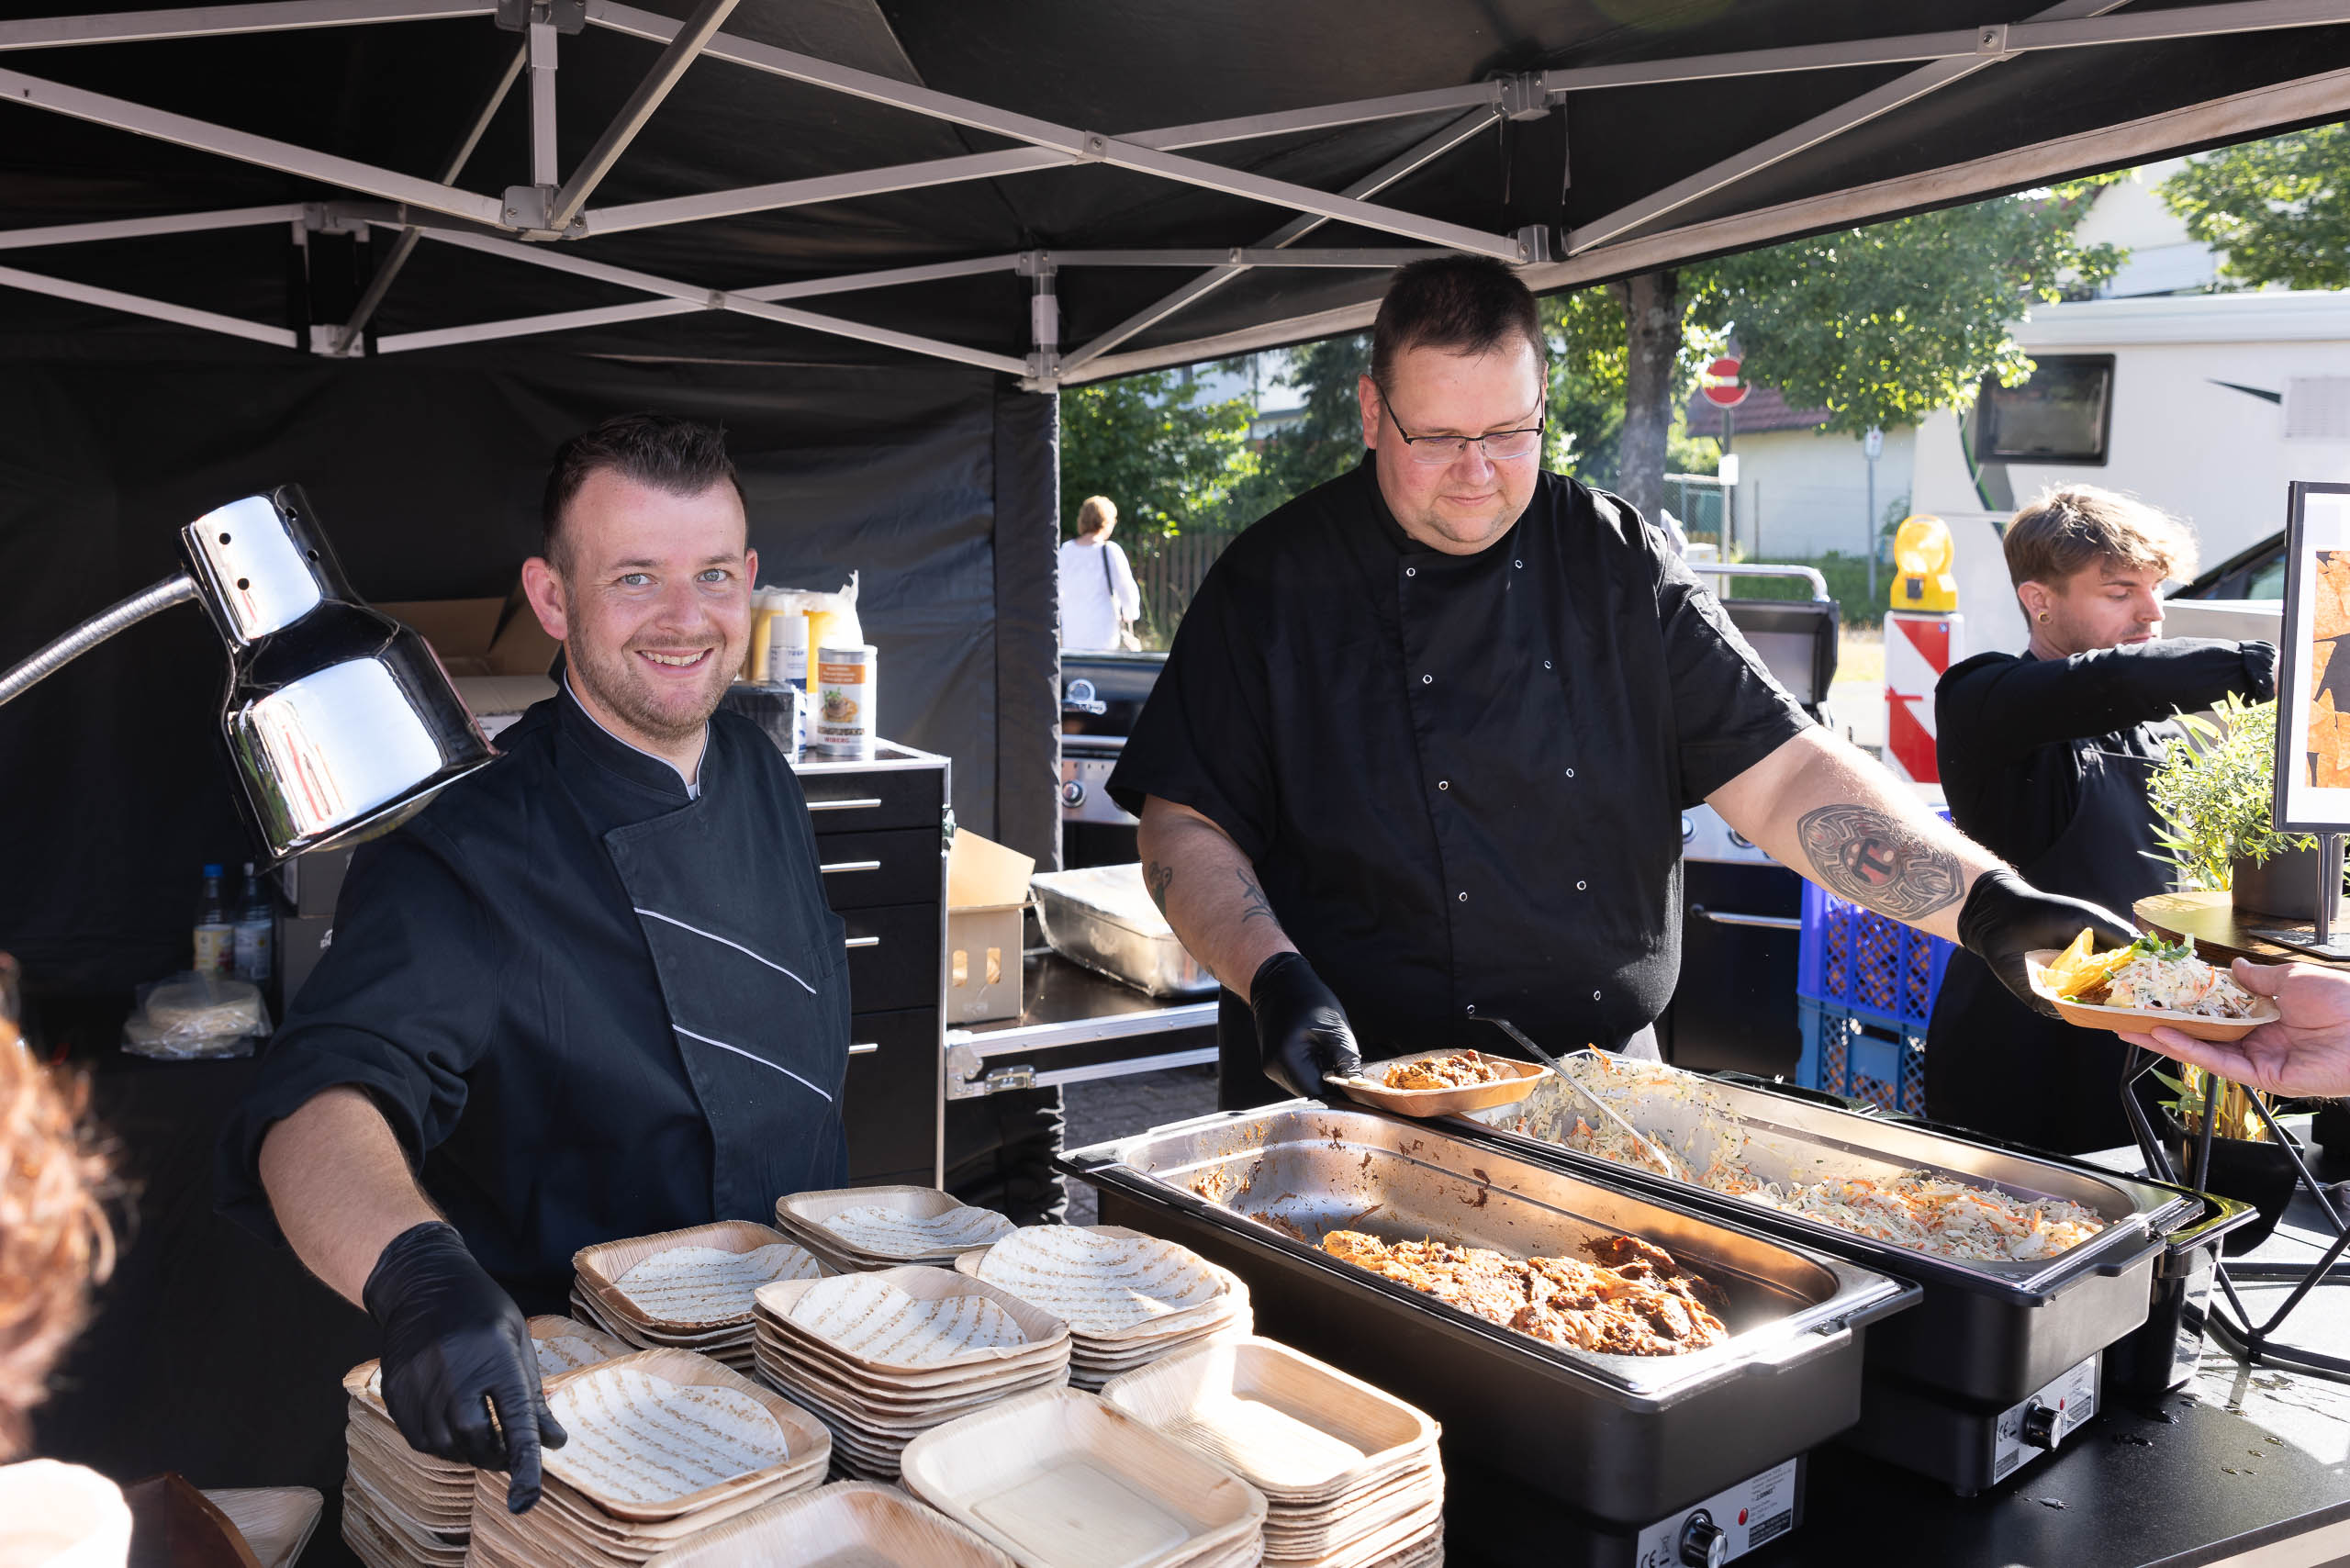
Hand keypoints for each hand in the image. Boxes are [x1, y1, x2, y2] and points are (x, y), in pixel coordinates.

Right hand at [364, 1221, 565, 1513]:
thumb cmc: (481, 1310)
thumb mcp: (518, 1341)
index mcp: (494, 1356)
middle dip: (497, 1456)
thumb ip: (533, 1396)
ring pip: (446, 1446)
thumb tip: (554, 1442)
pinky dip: (442, 1445)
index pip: (515, 1422)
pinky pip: (420, 1439)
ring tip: (483, 1439)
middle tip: (508, 1452)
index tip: (527, 1500)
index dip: (524, 1464)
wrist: (422, 1282)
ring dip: (469, 1454)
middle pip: (477, 1440)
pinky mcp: (395, 1391)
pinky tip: (454, 1431)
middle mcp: (454, 1371)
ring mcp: (419, 1382)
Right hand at [1249, 951, 1361, 1096]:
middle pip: (1311, 1093)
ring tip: (1333, 1058)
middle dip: (1332, 1087)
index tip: (1359, 1091)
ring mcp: (1271, 1068)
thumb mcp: (1336, 1029)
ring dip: (1322, 1079)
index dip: (1341, 1094)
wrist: (1278, 983)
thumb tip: (1358, 1088)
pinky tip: (1320, 1055)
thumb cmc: (1308, 999)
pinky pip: (1298, 1078)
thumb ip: (1347, 1062)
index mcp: (1288, 1059)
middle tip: (1351, 1072)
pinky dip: (1313, 1072)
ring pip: (1305, 1088)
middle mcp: (1274, 1069)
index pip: (1319, 1093)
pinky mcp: (1274, 1065)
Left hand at [1957, 868, 2137, 1018]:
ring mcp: (2065, 991)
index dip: (2144, 984)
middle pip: (2112, 999)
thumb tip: (2149, 953)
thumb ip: (2119, 934)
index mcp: (2100, 961)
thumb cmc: (2050, 912)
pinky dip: (2073, 1009)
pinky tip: (2086, 1005)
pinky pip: (2061, 1010)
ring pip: (2090, 1010)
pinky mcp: (2041, 997)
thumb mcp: (2090, 919)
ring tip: (2123, 1009)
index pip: (2128, 979)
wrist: (2005, 915)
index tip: (2164, 989)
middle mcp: (2085, 980)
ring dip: (2104, 1010)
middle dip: (2128, 1003)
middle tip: (2149, 1006)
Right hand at [2119, 958, 2349, 1098]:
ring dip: (2167, 1040)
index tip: (2161, 994)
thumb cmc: (2344, 1001)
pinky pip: (2220, 1064)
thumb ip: (2258, 977)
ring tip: (2133, 1027)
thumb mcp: (2292, 978)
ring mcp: (2261, 1059)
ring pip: (2204, 1050)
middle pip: (2204, 1034)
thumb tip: (2233, 967)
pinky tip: (2164, 1036)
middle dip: (2167, 1025)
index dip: (2188, 1004)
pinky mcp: (2264, 1077)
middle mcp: (2261, 1039)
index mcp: (2269, 1015)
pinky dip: (2190, 1050)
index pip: (2218, 1011)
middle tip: (2132, 1017)